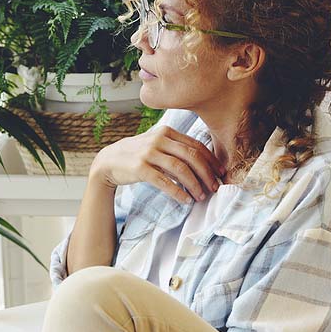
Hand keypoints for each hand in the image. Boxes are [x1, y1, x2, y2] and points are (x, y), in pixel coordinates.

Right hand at [89, 125, 225, 202]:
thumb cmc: (137, 154)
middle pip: (192, 156)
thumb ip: (176, 148)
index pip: (196, 145)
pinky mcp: (140, 168)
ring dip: (194, 184)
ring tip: (200, 196)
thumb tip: (203, 162)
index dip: (211, 160)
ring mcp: (149, 153)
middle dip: (207, 173)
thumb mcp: (156, 144)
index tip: (221, 173)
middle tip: (214, 187)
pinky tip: (185, 199)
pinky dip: (178, 192)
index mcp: (166, 132)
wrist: (109, 161)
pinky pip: (164, 181)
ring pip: (180, 169)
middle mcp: (159, 139)